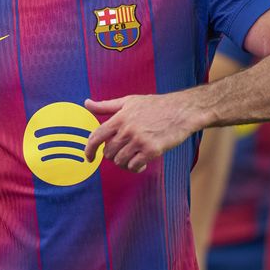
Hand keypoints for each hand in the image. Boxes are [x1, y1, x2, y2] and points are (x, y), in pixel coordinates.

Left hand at [83, 94, 203, 172]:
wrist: (182, 110)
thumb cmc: (156, 105)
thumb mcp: (129, 101)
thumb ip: (106, 105)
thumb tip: (87, 103)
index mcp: (120, 117)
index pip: (96, 136)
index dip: (89, 149)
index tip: (89, 157)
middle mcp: (128, 129)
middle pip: (108, 152)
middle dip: (112, 155)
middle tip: (123, 151)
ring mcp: (140, 140)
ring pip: (120, 161)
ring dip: (124, 162)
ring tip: (132, 157)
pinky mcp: (152, 150)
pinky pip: (134, 166)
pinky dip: (135, 167)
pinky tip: (141, 162)